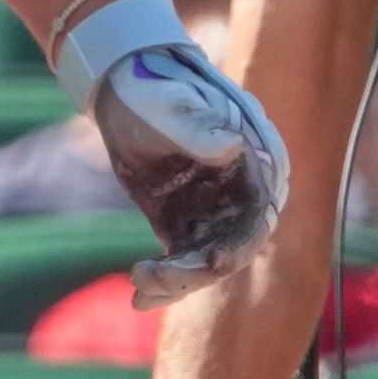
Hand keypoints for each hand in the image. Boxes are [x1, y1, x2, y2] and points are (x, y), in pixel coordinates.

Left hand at [61, 0, 286, 305]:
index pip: (258, 214)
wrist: (119, 83)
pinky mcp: (186, 220)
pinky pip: (182, 258)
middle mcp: (243, 193)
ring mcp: (215, 209)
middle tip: (154, 279)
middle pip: (232, 246)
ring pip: (206, 260)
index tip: (212, 263)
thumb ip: (199, 127)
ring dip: (177, 280)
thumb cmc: (150, 84)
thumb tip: (233, 145)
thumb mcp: (169, 103)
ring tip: (139, 286)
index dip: (239, 242)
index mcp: (256, 161)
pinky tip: (140, 295)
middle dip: (197, 270)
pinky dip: (165, 278)